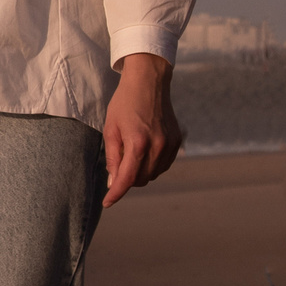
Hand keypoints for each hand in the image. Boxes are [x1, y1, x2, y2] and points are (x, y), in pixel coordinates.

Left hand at [102, 53, 182, 205]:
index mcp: (138, 143)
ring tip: (131, 151)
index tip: (107, 202)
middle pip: (140, 179)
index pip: (126, 178)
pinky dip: (152, 165)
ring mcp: (170, 145)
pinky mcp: (177, 142)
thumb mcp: (110, 129)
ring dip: (140, 172)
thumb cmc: (124, 104)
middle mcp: (158, 146)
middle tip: (118, 163)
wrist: (149, 83)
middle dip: (127, 179)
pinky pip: (164, 165)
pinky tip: (144, 150)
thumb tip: (113, 182)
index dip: (116, 193)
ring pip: (153, 174)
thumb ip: (113, 158)